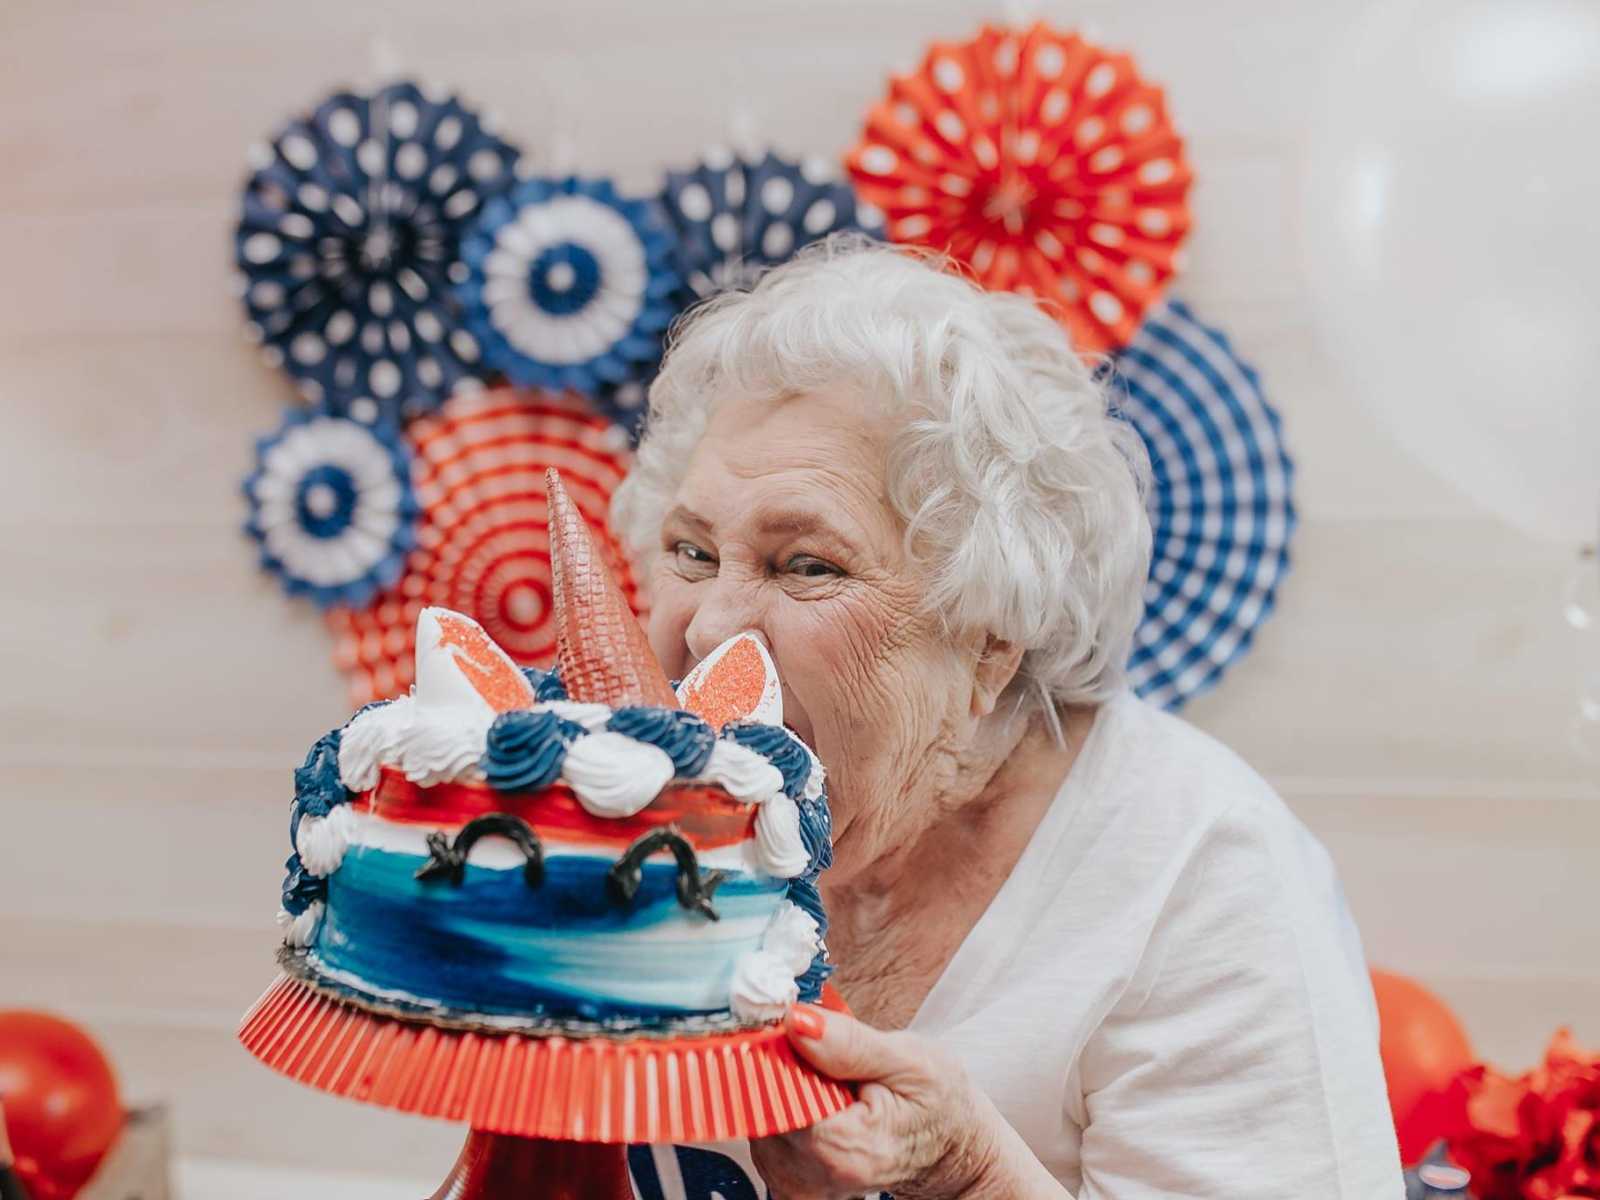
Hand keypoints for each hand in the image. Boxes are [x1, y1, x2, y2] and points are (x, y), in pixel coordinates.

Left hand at [749, 1004, 1002, 1199]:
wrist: (950, 1148)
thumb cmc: (937, 1104)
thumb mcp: (912, 1061)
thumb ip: (851, 1043)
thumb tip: (796, 1022)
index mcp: (845, 1149)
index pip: (774, 1093)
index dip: (779, 1053)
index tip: (799, 1027)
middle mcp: (813, 1177)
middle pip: (761, 1102)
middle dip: (782, 1066)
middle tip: (823, 1050)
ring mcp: (797, 1183)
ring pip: (757, 1113)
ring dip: (782, 1084)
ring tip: (829, 1078)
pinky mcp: (788, 1180)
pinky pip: (763, 1128)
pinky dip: (782, 1104)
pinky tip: (818, 1098)